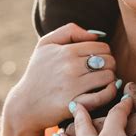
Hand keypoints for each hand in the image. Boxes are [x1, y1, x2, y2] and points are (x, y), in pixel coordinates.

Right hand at [4, 23, 118, 132]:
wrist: (25, 105)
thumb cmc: (38, 72)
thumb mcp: (46, 44)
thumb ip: (70, 31)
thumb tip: (97, 35)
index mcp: (66, 51)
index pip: (102, 47)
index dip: (105, 53)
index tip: (99, 60)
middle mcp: (70, 67)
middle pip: (108, 61)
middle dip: (109, 65)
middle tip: (102, 71)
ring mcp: (73, 86)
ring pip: (108, 76)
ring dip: (110, 79)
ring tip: (102, 81)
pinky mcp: (75, 104)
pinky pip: (104, 95)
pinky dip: (110, 92)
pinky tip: (106, 90)